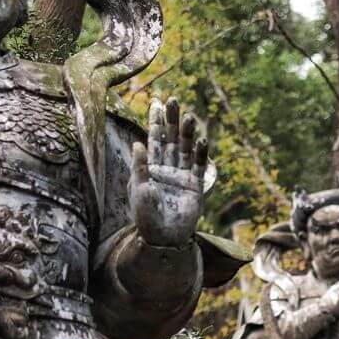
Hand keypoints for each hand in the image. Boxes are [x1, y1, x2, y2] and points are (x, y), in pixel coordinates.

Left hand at [129, 97, 207, 248]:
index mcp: (150, 169)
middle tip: (173, 99)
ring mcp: (182, 177)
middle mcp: (167, 170)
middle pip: (171, 140)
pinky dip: (201, 154)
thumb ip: (139, 167)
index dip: (155, 122)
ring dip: (187, 133)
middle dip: (172, 120)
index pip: (153, 140)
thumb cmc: (145, 217)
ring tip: (188, 117)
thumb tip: (138, 143)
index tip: (156, 103)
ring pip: (186, 150)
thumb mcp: (136, 189)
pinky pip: (199, 167)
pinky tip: (202, 140)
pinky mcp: (195, 188)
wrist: (162, 239)